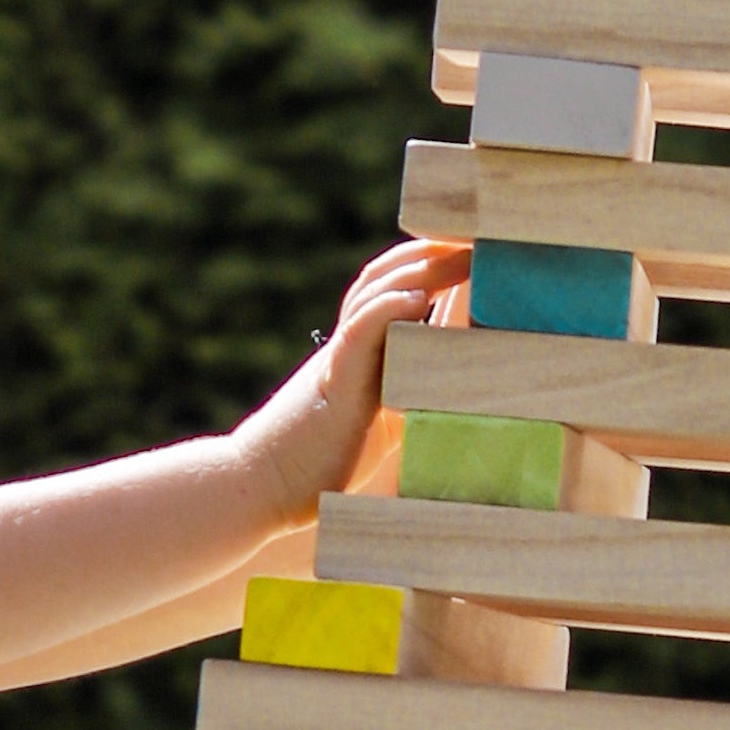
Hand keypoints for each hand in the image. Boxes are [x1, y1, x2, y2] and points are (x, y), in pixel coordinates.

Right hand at [236, 234, 464, 520]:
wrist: (259, 488)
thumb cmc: (317, 468)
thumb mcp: (381, 427)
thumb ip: (410, 404)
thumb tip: (458, 403)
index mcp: (357, 357)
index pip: (388, 293)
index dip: (422, 266)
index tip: (464, 253)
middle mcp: (346, 350)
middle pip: (381, 281)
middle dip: (426, 256)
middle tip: (470, 241)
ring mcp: (338, 362)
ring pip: (370, 297)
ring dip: (415, 271)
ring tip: (455, 256)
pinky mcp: (334, 385)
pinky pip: (358, 335)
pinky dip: (386, 311)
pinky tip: (416, 297)